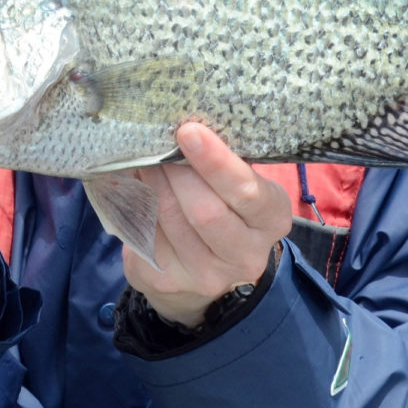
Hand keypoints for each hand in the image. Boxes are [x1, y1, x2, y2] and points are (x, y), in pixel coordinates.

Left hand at [123, 122, 291, 328]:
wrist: (204, 270)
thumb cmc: (224, 208)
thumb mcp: (237, 187)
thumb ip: (222, 162)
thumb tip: (184, 125)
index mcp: (271, 219)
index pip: (247, 191)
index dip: (216, 162)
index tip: (188, 131)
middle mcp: (246, 254)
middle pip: (205, 211)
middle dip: (176, 171)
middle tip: (158, 142)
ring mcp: (207, 275)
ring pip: (171, 220)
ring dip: (154, 183)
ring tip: (145, 159)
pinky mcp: (169, 282)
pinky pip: (146, 235)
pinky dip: (137, 205)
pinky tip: (136, 189)